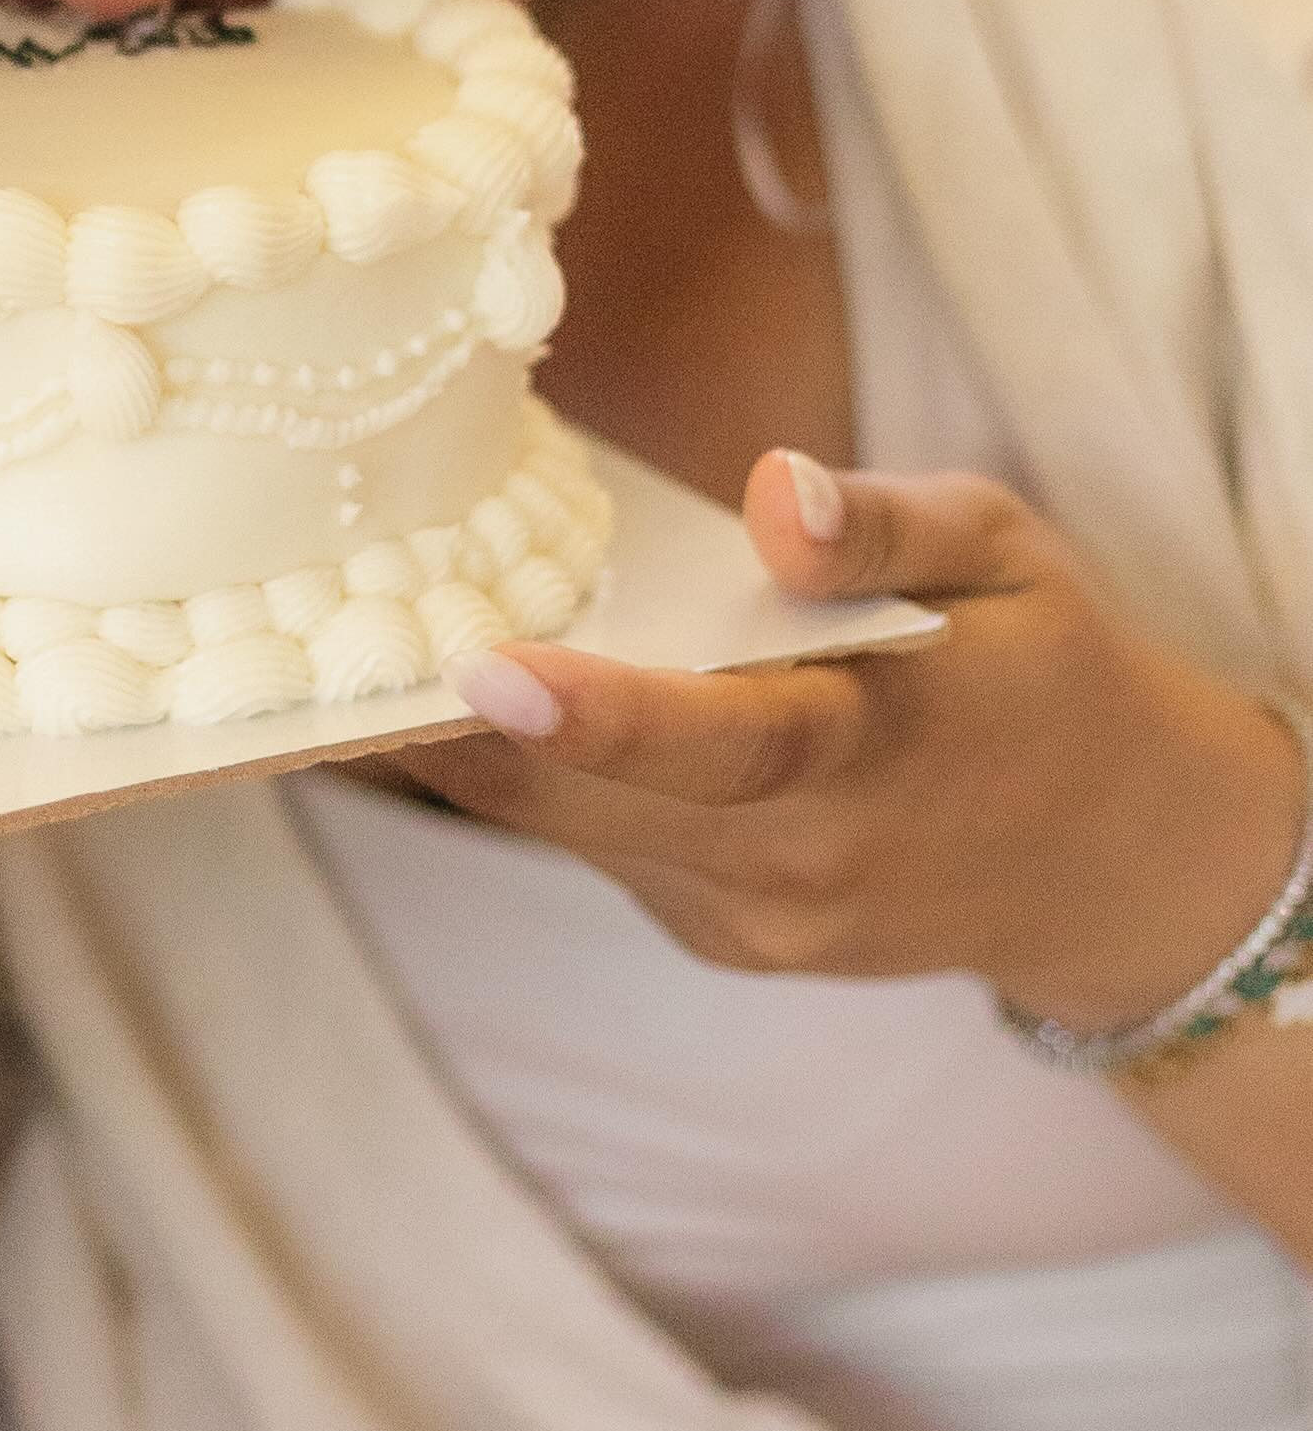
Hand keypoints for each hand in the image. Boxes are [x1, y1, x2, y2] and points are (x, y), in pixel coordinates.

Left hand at [422, 451, 1305, 1037]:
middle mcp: (807, 862)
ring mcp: (755, 920)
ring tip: (356, 648)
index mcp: (880, 751)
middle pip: (593, 803)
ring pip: (568, 833)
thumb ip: (887, 521)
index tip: (481, 670)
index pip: (726, 744)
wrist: (1108, 861)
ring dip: (466, 752)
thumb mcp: (1007, 554)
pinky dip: (533, 778)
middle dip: (454, 729)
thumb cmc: (1043, 665)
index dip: (595, 717)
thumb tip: (771, 493)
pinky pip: (597, 849)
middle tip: (322, 636)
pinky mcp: (721, 937)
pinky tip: (471, 698)